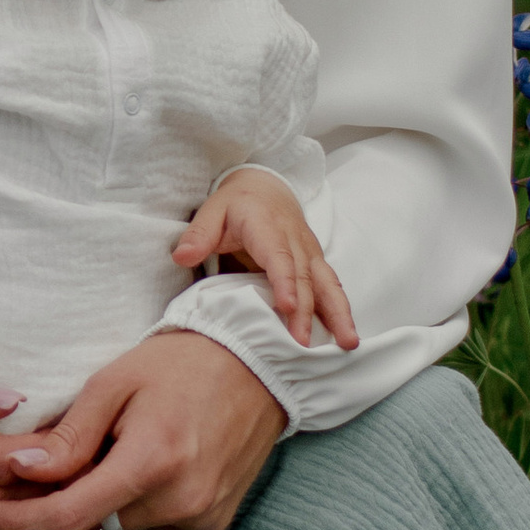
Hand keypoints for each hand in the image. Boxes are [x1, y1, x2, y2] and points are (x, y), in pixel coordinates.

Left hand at [0, 330, 286, 529]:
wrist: (260, 362)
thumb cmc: (180, 363)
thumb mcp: (114, 382)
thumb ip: (69, 434)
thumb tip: (22, 471)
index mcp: (153, 460)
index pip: (71, 513)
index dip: (20, 521)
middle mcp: (182, 499)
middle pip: (95, 524)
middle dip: (61, 503)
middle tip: (42, 471)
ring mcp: (204, 514)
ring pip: (123, 527)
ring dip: (101, 503)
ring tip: (103, 456)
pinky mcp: (216, 520)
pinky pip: (156, 523)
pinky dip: (135, 503)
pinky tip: (138, 466)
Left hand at [174, 171, 358, 350]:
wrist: (266, 186)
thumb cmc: (236, 203)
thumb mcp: (212, 210)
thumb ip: (198, 234)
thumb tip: (182, 257)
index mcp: (268, 226)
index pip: (279, 256)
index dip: (284, 281)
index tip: (287, 307)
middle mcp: (295, 240)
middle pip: (304, 277)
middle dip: (306, 311)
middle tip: (302, 343)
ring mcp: (310, 252)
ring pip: (327, 283)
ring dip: (338, 313)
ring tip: (348, 342)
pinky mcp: (316, 263)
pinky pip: (330, 286)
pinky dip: (340, 311)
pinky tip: (346, 336)